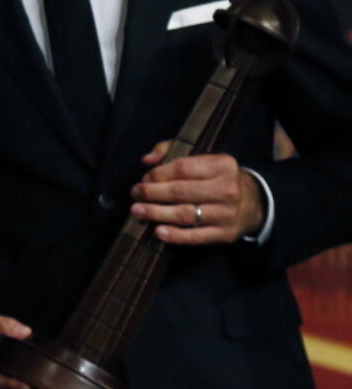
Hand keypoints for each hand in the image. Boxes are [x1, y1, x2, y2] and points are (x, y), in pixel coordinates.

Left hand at [130, 141, 264, 243]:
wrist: (254, 202)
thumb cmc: (218, 177)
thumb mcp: (203, 158)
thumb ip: (172, 151)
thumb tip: (147, 160)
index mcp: (222, 165)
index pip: (182, 168)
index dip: (158, 174)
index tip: (144, 178)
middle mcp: (227, 189)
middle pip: (181, 192)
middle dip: (152, 193)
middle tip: (135, 195)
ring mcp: (227, 213)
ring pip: (186, 214)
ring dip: (157, 214)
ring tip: (138, 211)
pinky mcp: (225, 234)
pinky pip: (196, 236)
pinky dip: (175, 236)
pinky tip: (158, 232)